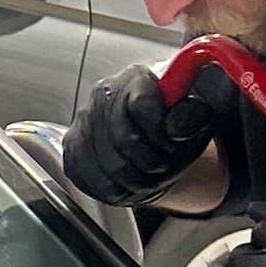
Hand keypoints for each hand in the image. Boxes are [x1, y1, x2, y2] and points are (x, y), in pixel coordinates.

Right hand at [62, 63, 231, 204]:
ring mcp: (82, 122)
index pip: (142, 105)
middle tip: (162, 167)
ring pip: (107, 163)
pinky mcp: (71, 148)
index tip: (172, 145)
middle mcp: (103, 94)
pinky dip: (115, 188)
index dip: (160, 133)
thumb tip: (178, 122)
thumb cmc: (172, 129)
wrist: (150, 142)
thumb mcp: (194, 119)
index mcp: (136, 78)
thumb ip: (191, 116)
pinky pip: (91, 178)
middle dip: (149, 162)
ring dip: (135, 180)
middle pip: (122, 139)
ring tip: (148, 177)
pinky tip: (128, 182)